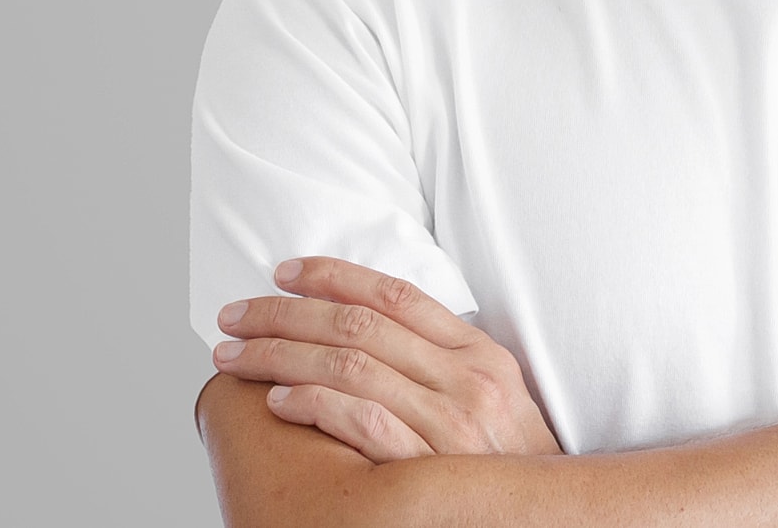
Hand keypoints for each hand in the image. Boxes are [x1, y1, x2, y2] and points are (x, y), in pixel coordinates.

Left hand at [212, 257, 561, 461]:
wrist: (543, 519)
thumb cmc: (507, 459)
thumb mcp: (492, 393)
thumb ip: (441, 359)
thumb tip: (370, 328)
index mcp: (477, 352)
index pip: (394, 295)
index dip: (332, 277)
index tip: (283, 274)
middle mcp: (465, 379)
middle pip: (358, 325)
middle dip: (285, 314)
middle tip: (235, 316)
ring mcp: (448, 423)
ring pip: (349, 366)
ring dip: (281, 355)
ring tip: (237, 357)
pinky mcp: (429, 466)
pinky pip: (362, 423)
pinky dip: (316, 403)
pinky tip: (279, 400)